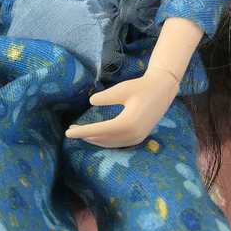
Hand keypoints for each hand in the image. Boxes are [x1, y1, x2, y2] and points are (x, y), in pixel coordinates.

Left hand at [64, 67, 179, 147]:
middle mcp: (132, 134)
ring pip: (111, 143)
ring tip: (81, 133)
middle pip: (104, 139)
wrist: (163, 89)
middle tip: (70, 130)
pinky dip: (105, 141)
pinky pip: (118, 143)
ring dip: (95, 140)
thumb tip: (91, 102)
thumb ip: (106, 97)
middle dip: (86, 136)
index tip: (67, 132)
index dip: (82, 131)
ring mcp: (137, 138)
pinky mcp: (139, 137)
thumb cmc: (141, 86)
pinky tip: (97, 136)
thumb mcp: (122, 89)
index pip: (99, 130)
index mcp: (127, 123)